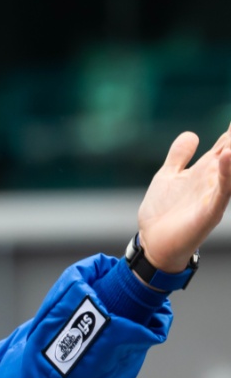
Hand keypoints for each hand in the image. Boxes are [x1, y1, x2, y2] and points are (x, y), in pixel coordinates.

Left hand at [137, 124, 230, 272]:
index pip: (226, 143)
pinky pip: (221, 192)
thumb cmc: (163, 212)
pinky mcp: (208, 213)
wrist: (154, 243)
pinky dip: (226, 175)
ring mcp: (213, 196)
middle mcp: (214, 180)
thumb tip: (192, 134)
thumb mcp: (168, 177)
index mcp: (205, 170)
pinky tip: (227, 157)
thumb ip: (179, 156)